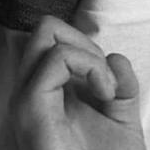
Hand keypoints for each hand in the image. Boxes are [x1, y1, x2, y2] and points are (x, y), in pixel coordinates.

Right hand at [11, 16, 148, 149]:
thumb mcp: (122, 122)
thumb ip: (122, 86)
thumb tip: (116, 56)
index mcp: (47, 93)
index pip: (54, 40)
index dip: (87, 49)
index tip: (109, 83)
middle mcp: (31, 90)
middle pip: (45, 28)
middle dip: (83, 42)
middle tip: (104, 80)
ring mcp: (26, 97)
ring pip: (45, 32)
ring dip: (86, 52)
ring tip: (105, 88)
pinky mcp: (30, 106)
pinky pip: (55, 57)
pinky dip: (88, 64)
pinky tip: (102, 94)